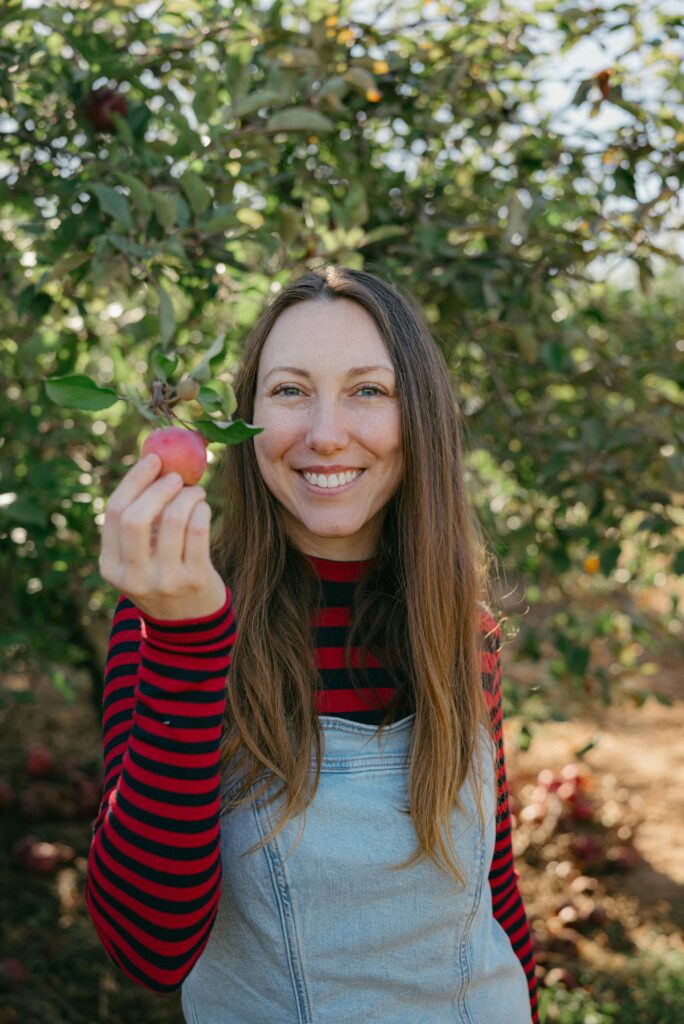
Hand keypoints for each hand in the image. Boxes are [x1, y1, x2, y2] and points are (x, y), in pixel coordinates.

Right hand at [99, 452, 226, 620]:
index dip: (134, 480)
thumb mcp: (139, 557)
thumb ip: (139, 518)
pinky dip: (201, 510)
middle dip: (158, 487)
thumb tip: (152, 459)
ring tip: (194, 492)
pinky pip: (198, 530)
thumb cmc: (162, 574)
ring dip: (187, 496)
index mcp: (111, 567)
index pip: (115, 513)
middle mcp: (133, 577)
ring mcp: (164, 580)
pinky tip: (203, 508)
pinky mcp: (194, 580)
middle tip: (176, 475)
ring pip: (172, 520)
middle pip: (136, 517)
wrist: (189, 625)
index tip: (153, 459)